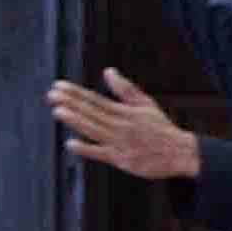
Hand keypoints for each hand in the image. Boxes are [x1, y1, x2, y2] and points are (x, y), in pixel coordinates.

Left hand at [48, 69, 200, 181]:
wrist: (180, 152)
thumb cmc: (160, 128)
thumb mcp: (145, 104)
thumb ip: (125, 88)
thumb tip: (108, 71)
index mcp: (124, 111)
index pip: (95, 100)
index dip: (76, 93)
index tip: (59, 86)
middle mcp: (121, 125)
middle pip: (92, 112)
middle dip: (70, 103)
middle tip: (51, 95)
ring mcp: (121, 142)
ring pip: (94, 129)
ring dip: (75, 120)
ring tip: (57, 111)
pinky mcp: (122, 160)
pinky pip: (101, 153)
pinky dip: (86, 149)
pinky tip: (70, 144)